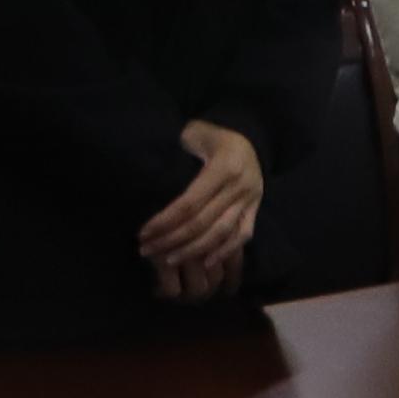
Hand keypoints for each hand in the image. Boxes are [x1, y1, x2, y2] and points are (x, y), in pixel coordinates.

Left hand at [141, 121, 265, 300]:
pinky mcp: (255, 209)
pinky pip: (242, 236)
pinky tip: (205, 263)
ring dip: (193, 251)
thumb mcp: (194, 133)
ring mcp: (250, 199)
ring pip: (221, 234)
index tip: (143, 233)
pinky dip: (225, 252)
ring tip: (168, 260)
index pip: (189, 203)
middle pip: (202, 222)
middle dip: (171, 240)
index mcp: (223, 166)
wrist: (251, 137)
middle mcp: (239, 185)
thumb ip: (176, 151)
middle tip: (147, 250)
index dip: (164, 221)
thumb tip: (148, 174)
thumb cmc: (213, 136)